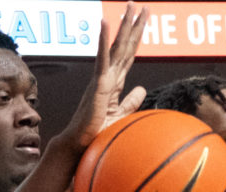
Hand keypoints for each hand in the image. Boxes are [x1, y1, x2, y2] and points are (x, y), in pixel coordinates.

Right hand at [59, 2, 148, 150]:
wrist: (81, 144)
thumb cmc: (97, 133)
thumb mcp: (122, 115)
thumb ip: (131, 102)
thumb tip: (142, 89)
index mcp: (114, 82)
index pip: (128, 55)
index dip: (136, 38)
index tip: (143, 21)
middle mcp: (108, 76)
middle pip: (125, 46)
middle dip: (134, 25)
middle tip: (142, 6)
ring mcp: (102, 78)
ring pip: (116, 47)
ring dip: (124, 25)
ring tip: (131, 6)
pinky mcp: (98, 84)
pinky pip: (102, 58)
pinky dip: (104, 40)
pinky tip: (106, 22)